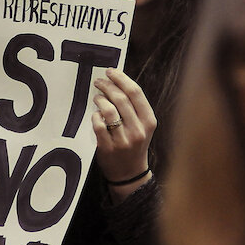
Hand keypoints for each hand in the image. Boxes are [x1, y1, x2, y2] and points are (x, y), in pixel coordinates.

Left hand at [91, 68, 155, 199]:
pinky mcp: (108, 148)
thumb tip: (117, 81)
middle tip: (99, 81)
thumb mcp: (143, 126)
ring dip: (100, 99)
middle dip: (108, 86)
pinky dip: (95, 116)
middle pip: (121, 99)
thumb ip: (134, 107)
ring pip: (109, 111)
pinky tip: (95, 114)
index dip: (122, 79)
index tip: (111, 71)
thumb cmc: (135, 144)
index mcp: (149, 121)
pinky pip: (98, 125)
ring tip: (96, 97)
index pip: (136, 93)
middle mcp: (138, 130)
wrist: (130, 173)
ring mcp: (123, 140)